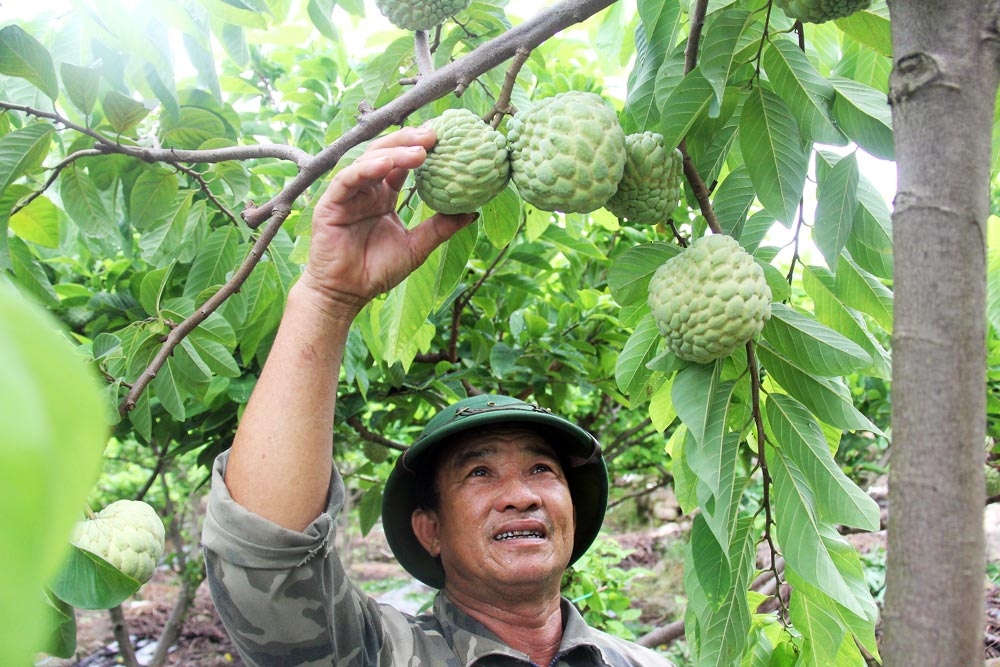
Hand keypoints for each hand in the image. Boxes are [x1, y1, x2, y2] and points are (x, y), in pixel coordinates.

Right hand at [298, 126, 477, 317]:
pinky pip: (348, 179)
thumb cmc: (377, 271)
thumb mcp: (417, 247)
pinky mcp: (330, 203)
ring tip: (419, 149)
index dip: (421, 149)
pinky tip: (387, 164)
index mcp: (384, 196)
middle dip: (409, 140)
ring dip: (393, 151)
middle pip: (386, 154)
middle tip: (434, 134)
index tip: (446, 140)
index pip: (402, 164)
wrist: (347, 294)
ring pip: (368, 160)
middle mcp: (366, 190)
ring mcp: (348, 195)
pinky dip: (366, 169)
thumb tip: (472, 212)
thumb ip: (440, 228)